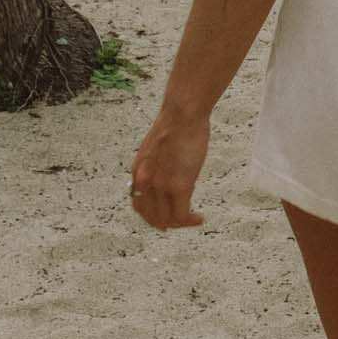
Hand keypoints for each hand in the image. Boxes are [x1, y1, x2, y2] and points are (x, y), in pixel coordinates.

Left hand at [129, 109, 209, 230]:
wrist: (182, 114)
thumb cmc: (175, 124)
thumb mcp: (156, 149)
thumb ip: (158, 166)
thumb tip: (169, 174)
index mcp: (138, 173)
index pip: (139, 206)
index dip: (152, 216)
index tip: (166, 218)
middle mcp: (145, 183)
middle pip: (152, 217)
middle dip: (168, 223)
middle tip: (182, 222)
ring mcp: (161, 186)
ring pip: (168, 220)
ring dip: (181, 224)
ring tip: (194, 220)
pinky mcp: (179, 186)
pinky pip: (182, 215)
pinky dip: (190, 221)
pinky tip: (199, 218)